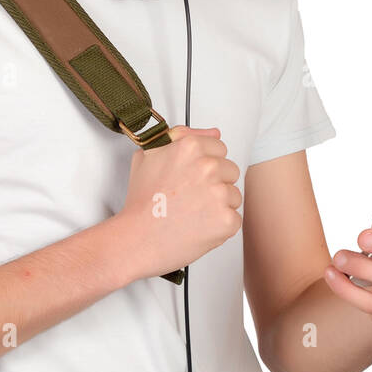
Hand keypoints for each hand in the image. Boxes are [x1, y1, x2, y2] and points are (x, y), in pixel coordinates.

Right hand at [115, 125, 241, 280]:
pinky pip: (234, 219)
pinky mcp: (226, 220)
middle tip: (190, 198)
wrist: (137, 239)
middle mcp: (207, 167)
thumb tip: (214, 132)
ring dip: (218, 205)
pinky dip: (220, 226)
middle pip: (230, 171)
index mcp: (190, 147)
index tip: (191, 177)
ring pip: (234, 195)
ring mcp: (219, 194)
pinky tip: (198, 227)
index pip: (219, 148)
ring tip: (192, 213)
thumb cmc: (141, 201)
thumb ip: (181, 136)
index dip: (205, 164)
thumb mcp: (149, 155)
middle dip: (214, 183)